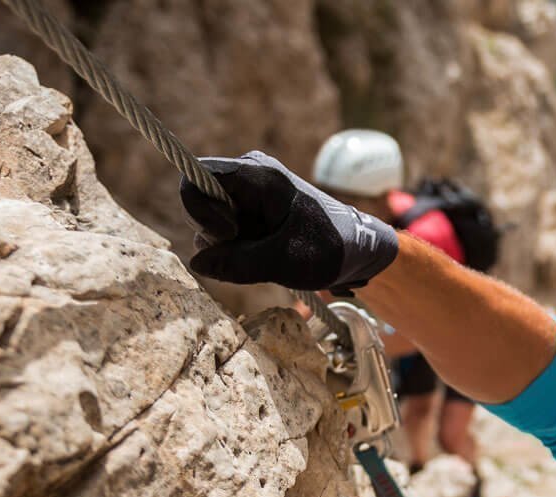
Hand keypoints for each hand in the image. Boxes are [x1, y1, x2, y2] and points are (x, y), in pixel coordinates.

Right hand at [179, 151, 397, 292]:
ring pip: (211, 224)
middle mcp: (248, 179)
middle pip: (201, 202)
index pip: (199, 175)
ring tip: (265, 256)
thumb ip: (239, 263)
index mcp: (259, 175)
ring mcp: (248, 198)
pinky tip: (264, 257)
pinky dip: (237, 251)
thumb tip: (198, 263)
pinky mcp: (250, 217)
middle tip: (252, 252)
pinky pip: (225, 235)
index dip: (200, 208)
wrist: (357, 252)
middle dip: (217, 235)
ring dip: (229, 248)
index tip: (229, 235)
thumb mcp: (286, 260)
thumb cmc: (330, 248)